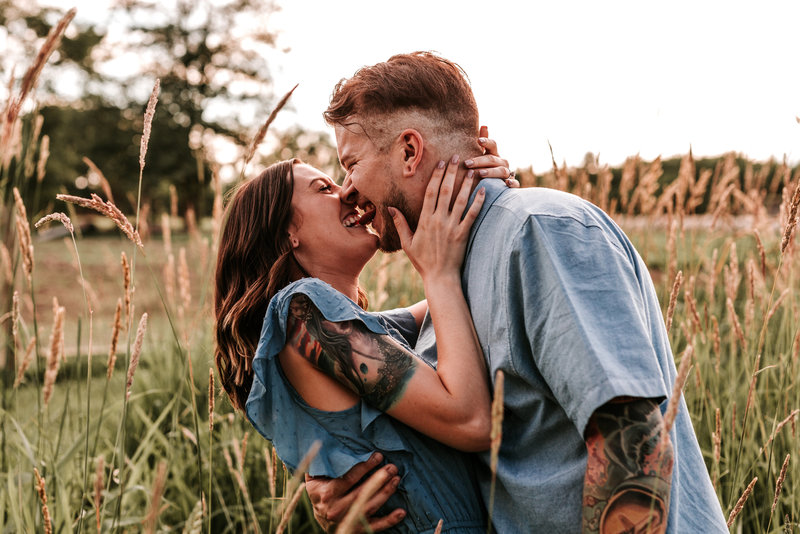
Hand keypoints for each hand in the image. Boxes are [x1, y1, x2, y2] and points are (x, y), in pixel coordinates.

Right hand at [304, 452, 404, 532]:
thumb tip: (324, 440)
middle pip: (362, 492)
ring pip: (370, 507)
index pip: (349, 478)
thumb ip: (319, 462)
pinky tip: (402, 512)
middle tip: (392, 467)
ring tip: (396, 479)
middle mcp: (337, 509)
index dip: (365, 467)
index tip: (378, 456)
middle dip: (379, 479)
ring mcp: (348, 520)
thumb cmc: (319, 490)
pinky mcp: (357, 530)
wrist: (319, 518)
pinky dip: (390, 520)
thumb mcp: (314, 476)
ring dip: (386, 493)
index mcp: (328, 493)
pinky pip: (375, 526)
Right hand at [390, 155, 485, 281]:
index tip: (440, 164)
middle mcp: (439, 220)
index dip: (435, 176)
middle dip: (451, 172)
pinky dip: (478, 201)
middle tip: (456, 157)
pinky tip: (483, 190)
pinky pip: (473, 215)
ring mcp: (453, 227)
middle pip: (446, 191)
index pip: (430, 192)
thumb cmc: (422, 261)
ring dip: (466, 183)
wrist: (440, 277)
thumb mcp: (407, 243)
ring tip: (471, 169)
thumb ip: (400, 223)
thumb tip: (390, 208)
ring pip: (460, 200)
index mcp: (425, 220)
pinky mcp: (464, 234)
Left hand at [464, 125, 518, 186]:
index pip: (492, 145)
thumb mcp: (483, 155)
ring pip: (501, 171)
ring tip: (480, 173)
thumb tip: (484, 125)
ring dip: (491, 172)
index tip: (478, 140)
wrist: (496, 185)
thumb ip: (483, 142)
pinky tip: (507, 183)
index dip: (486, 142)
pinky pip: (514, 183)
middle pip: (492, 159)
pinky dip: (512, 183)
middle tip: (467, 163)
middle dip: (479, 161)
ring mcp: (507, 173)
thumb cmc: (485, 167)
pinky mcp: (511, 184)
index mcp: (494, 154)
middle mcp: (502, 162)